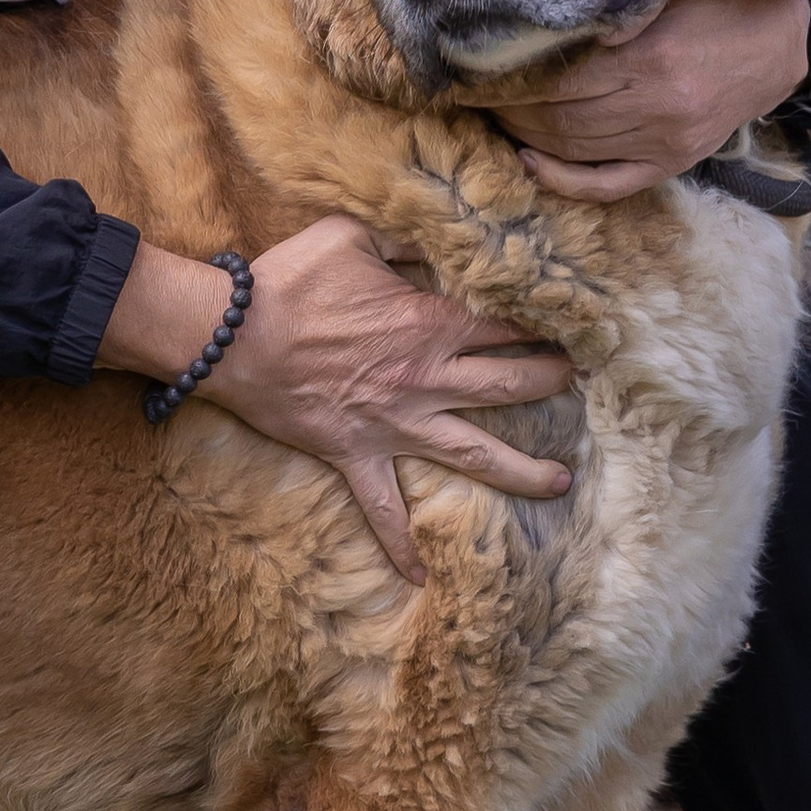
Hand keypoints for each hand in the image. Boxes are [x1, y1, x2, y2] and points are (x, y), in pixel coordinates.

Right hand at [99, 216, 575, 582]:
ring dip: (521, 470)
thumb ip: (404, 239)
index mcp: (430, 323)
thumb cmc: (290, 281)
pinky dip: (399, 544)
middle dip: (550, 382)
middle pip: (508, 386)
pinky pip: (382, 508)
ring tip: (560, 483)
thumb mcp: (352, 235)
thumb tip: (437, 240)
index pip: (503, 323)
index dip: (540, 320)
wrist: (232, 336)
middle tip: (577, 382)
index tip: (568, 322)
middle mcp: (426, 379)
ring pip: (474, 452)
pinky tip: (419, 576)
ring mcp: (395, 425)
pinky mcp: (356, 455)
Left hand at [486, 0, 810, 204]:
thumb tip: (553, 12)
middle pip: (558, 114)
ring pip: (575, 147)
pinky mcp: (675, 162)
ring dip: (523, 136)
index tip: (472, 63)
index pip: (558, 76)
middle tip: (470, 90)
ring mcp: (666, 141)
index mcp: (651, 56)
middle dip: (507, 105)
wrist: (786, 40)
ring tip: (490, 115)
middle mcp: (657, 105)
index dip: (509, 74)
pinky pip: (610, 183)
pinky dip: (565, 180)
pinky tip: (530, 163)